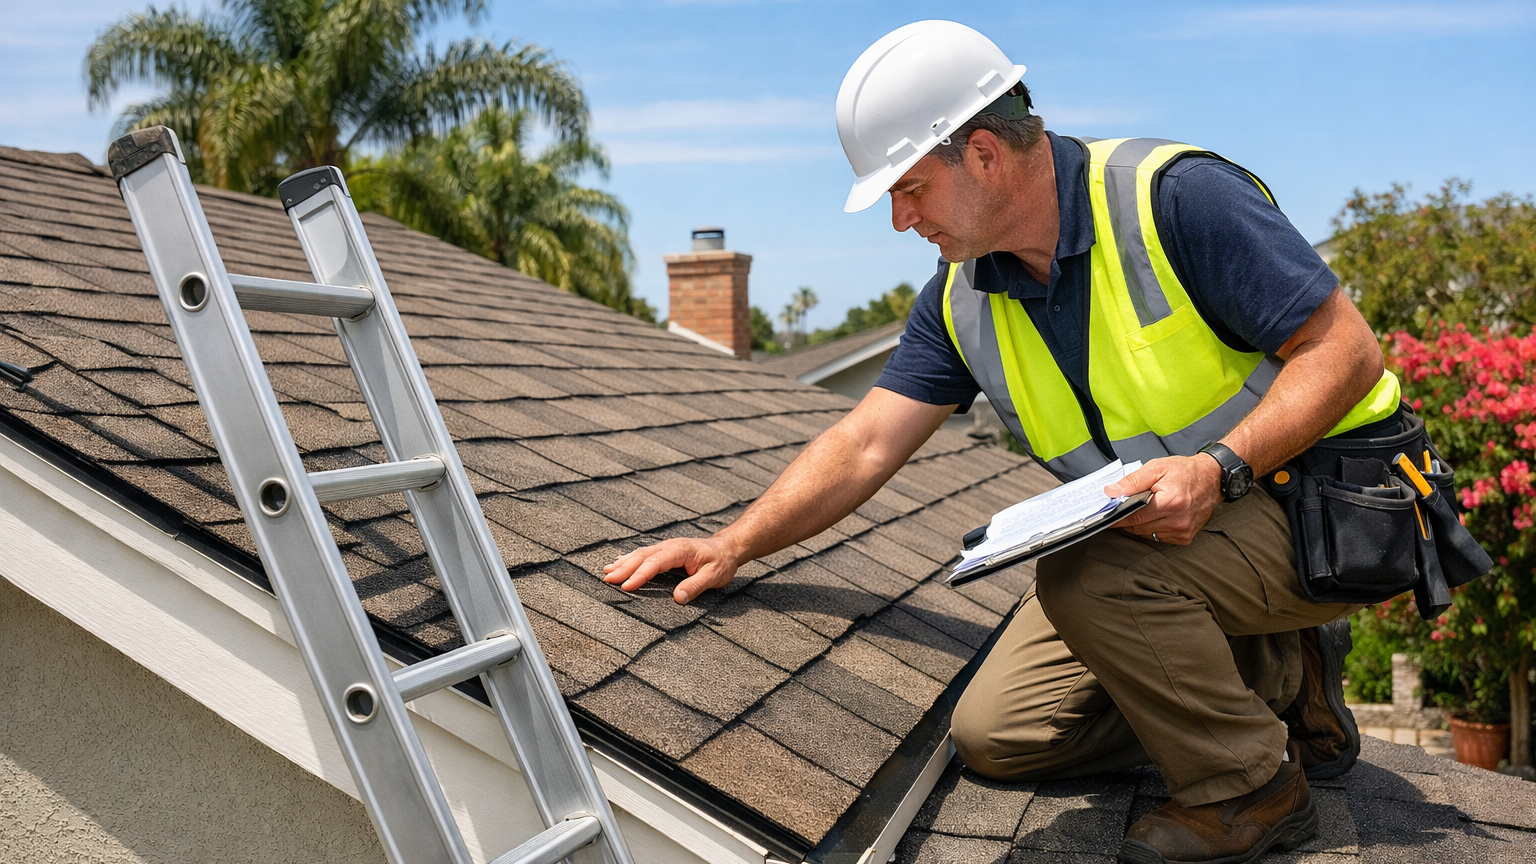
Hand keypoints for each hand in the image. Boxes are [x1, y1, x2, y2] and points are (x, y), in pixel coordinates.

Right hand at [602, 536, 741, 603]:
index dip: (640, 574)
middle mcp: (670, 546)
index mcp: (680, 550)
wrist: (727, 548)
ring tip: (606, 571)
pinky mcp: (665, 551)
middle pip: (643, 556)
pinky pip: (644, 554)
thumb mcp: (714, 576)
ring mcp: (666, 547)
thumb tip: (677, 598)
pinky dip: (629, 558)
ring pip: (640, 554)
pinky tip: (618, 562)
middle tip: (607, 579)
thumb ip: (695, 586)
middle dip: (624, 568)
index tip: (626, 586)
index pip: (655, 563)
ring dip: (623, 562)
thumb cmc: (721, 562)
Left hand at [1103, 455, 1223, 545]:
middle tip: (1125, 507)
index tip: (1107, 515)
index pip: (1133, 516)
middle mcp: (1178, 520)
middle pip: (1138, 527)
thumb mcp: (1156, 468)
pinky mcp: (1185, 537)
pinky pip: (1159, 538)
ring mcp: (1183, 531)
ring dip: (1140, 524)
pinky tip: (1156, 516)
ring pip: (1147, 534)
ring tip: (1144, 509)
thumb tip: (1112, 492)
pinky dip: (1153, 528)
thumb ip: (1133, 481)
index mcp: (1170, 502)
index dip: (1117, 516)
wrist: (1213, 478)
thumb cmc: (1185, 471)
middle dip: (1128, 518)